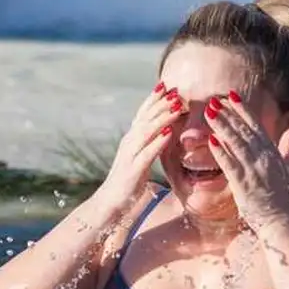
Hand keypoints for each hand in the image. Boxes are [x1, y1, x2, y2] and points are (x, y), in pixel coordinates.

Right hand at [100, 82, 183, 204]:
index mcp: (131, 140)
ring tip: (178, 106)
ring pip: (146, 131)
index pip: (142, 114)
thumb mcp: (139, 159)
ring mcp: (130, 155)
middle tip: (176, 91)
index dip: (153, 99)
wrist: (110, 203)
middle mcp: (129, 143)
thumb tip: (165, 132)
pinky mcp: (133, 170)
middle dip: (161, 103)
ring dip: (163, 117)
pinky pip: (147, 153)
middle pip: (145, 118)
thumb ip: (149, 145)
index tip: (167, 85)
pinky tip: (170, 133)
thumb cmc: (128, 183)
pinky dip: (158, 141)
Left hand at [203, 91, 288, 231]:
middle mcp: (264, 159)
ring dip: (222, 126)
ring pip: (236, 143)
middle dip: (228, 113)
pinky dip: (221, 152)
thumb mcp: (288, 170)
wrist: (281, 223)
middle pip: (244, 131)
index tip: (231, 95)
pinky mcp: (244, 185)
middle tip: (213, 99)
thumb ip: (288, 148)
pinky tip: (210, 140)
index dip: (243, 110)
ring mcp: (254, 171)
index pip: (256, 126)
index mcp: (273, 153)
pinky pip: (231, 165)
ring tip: (208, 112)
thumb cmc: (283, 199)